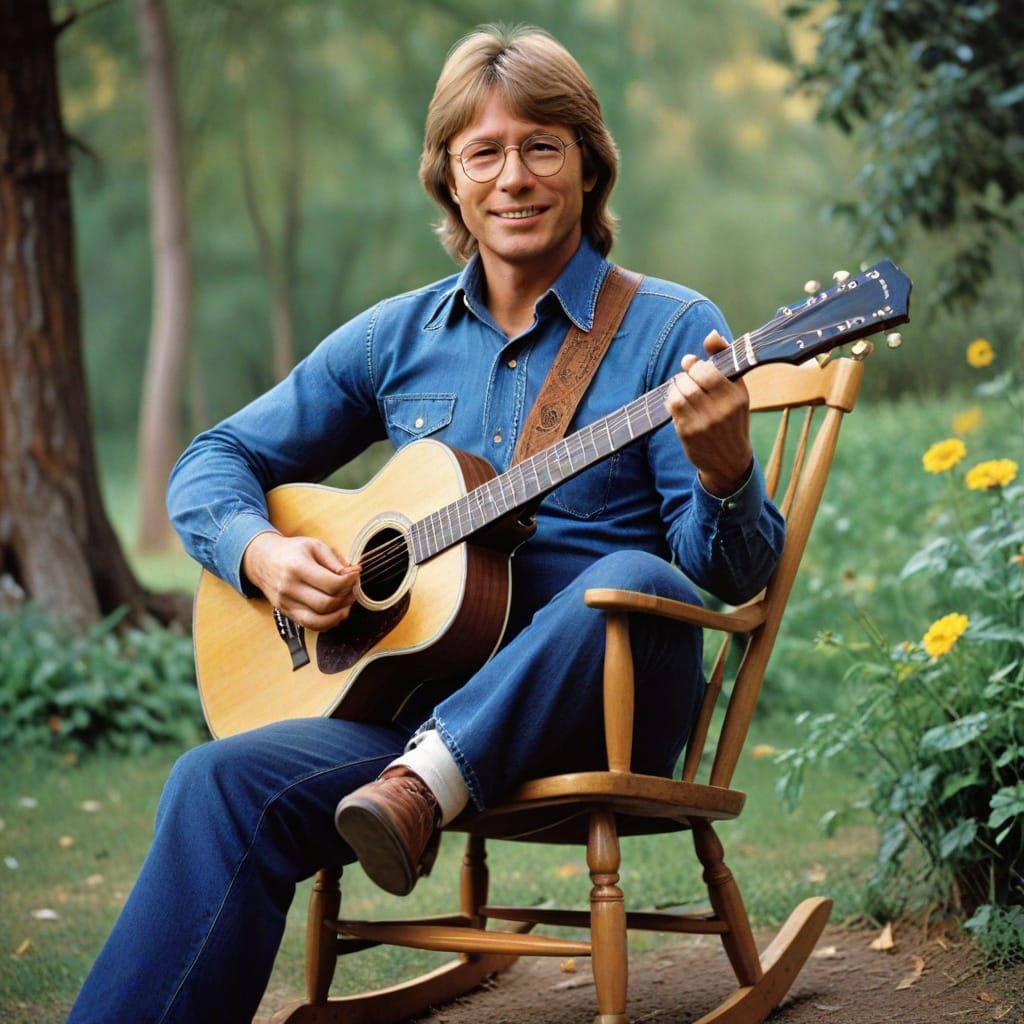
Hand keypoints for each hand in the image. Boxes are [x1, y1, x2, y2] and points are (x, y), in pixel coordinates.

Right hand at [242, 532, 359, 630]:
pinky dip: (328, 623)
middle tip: (352, 589)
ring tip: (347, 602)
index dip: (350, 582)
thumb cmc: (291, 551)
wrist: (263, 560)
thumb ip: (335, 560)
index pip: (331, 584)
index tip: (355, 575)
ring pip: (319, 620)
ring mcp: (286, 603)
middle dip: (346, 598)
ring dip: (340, 613)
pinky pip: (311, 625)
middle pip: (327, 604)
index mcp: (297, 567)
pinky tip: (336, 612)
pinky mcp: (287, 613)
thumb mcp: (314, 545)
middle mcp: (289, 588)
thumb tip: (354, 573)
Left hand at [664, 330, 753, 496]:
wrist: (730, 460)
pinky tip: (677, 402)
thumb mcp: (737, 389)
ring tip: (681, 389)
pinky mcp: (689, 433)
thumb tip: (711, 334)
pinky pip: (672, 407)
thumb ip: (725, 359)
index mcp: (737, 396)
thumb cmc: (733, 418)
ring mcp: (704, 423)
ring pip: (679, 393)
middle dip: (684, 375)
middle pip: (690, 380)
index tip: (691, 364)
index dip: (694, 365)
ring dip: (675, 387)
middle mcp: (722, 410)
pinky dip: (671, 400)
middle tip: (685, 378)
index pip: (708, 371)